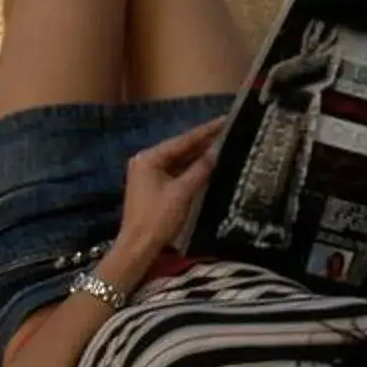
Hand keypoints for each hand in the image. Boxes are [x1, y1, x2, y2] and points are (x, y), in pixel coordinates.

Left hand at [109, 117, 223, 280]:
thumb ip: (200, 169)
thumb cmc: (158, 218)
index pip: (182, 140)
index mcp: (149, 158)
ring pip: (178, 161)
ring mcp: (148, 174)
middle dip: (202, 142)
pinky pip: (175, 172)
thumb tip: (216, 152)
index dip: (205, 131)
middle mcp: (146, 161)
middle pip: (180, 148)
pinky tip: (207, 165)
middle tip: (227, 130)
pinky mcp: (152, 187)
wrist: (138, 246)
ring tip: (222, 144)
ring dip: (198, 156)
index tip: (224, 120)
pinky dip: (190, 169)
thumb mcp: (183, 192)